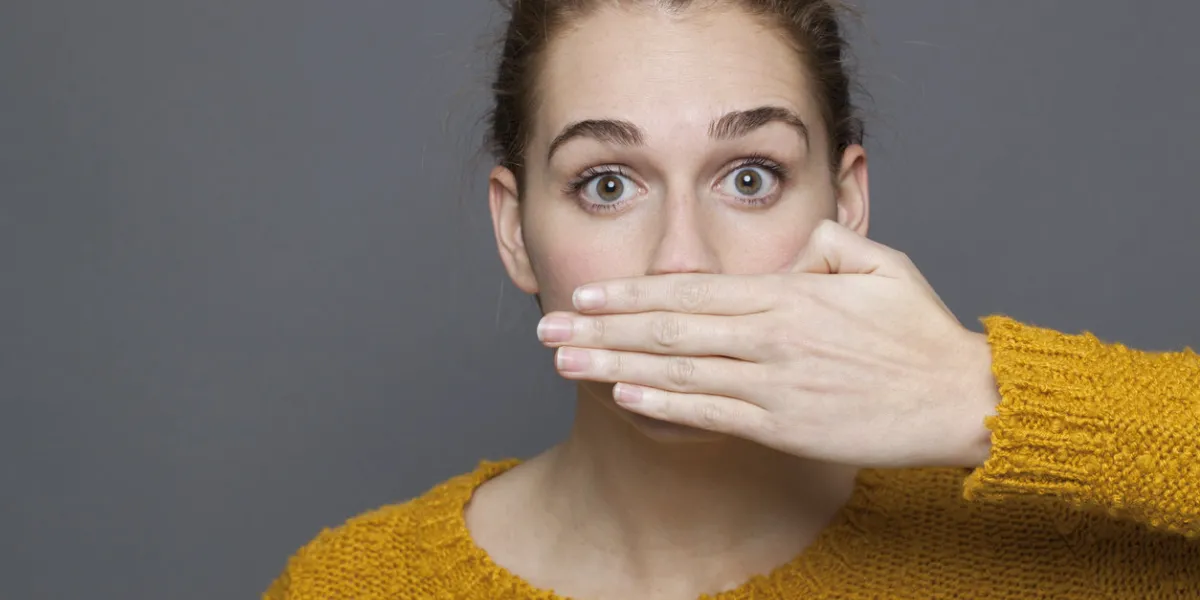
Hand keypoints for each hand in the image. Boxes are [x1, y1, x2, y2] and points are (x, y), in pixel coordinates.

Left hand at [536, 220, 999, 468]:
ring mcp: (772, 383)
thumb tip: (797, 243)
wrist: (959, 398)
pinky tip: (624, 396)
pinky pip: (711, 413)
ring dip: (615, 364)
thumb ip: (830, 245)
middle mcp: (769, 335)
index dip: (632, 293)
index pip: (691, 291)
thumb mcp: (882, 265)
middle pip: (669, 328)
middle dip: (602, 328)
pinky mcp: (782, 426)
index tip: (587, 295)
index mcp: (787, 294)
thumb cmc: (920, 334)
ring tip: (565, 363)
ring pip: (678, 371)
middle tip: (548, 329)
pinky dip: (664, 404)